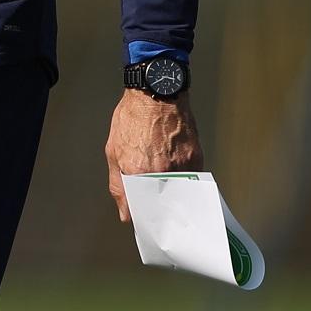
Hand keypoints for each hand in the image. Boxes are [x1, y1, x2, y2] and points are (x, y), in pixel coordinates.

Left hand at [105, 89, 204, 223]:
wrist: (156, 92)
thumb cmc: (132, 118)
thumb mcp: (114, 150)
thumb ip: (118, 185)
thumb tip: (125, 214)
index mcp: (138, 171)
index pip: (142, 210)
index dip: (141, 216)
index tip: (142, 218)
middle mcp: (162, 171)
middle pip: (163, 205)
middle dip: (157, 209)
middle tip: (153, 205)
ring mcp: (181, 165)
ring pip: (179, 194)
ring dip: (172, 195)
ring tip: (164, 186)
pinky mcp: (196, 158)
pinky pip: (192, 180)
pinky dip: (184, 182)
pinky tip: (176, 173)